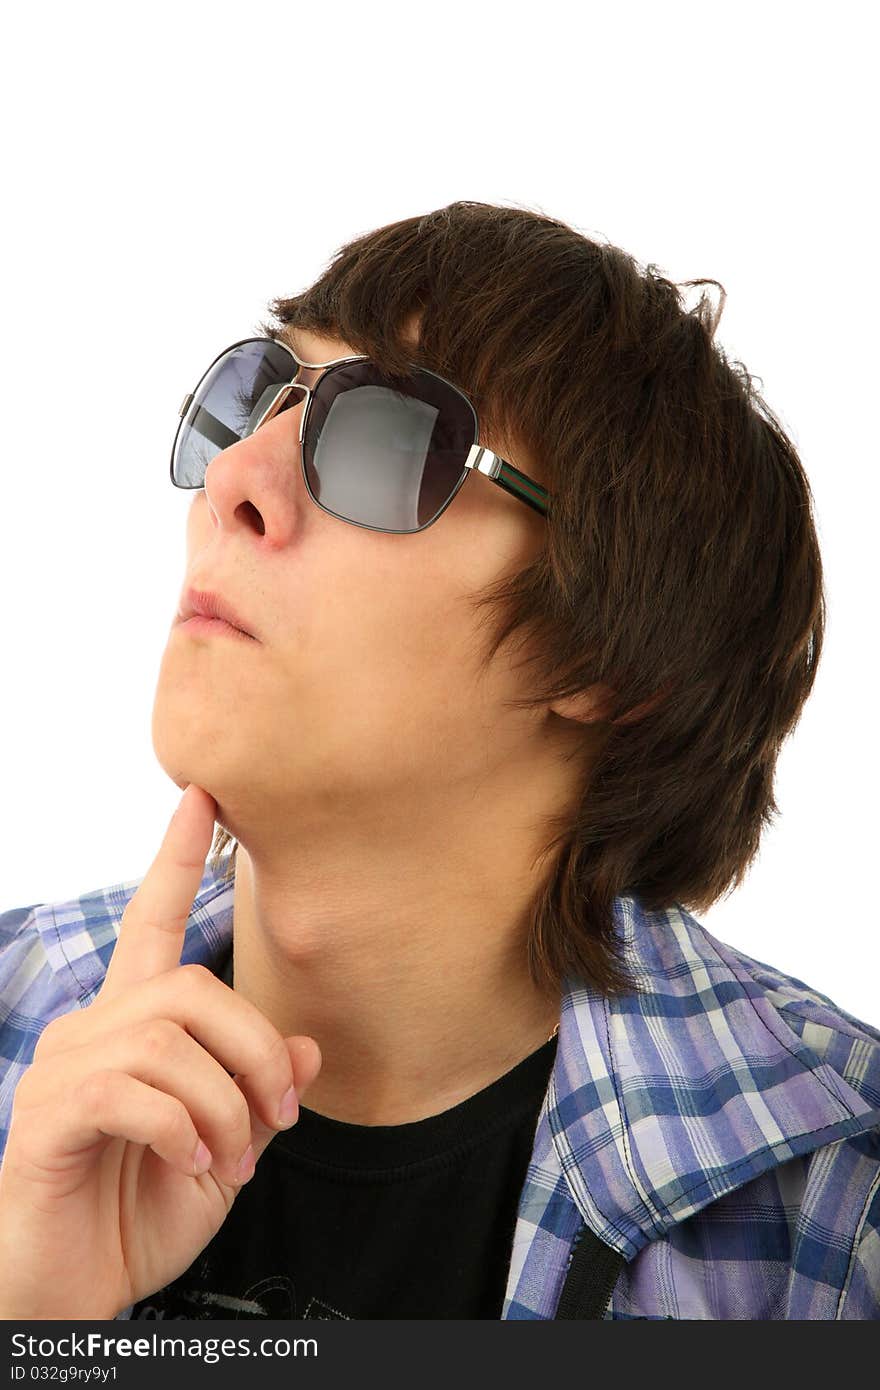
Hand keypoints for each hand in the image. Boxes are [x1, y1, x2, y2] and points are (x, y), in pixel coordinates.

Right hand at [0, 784, 320, 1319]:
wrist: (75, 1287)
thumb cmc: (139, 1212)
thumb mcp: (227, 1149)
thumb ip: (261, 1093)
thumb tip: (307, 1046)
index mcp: (135, 1026)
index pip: (153, 920)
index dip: (178, 858)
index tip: (204, 797)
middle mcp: (94, 1029)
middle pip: (194, 988)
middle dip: (256, 1047)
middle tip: (278, 1115)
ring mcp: (64, 1069)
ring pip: (169, 1038)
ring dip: (224, 1100)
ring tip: (231, 1153)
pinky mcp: (47, 1116)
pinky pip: (132, 1092)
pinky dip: (182, 1128)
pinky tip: (192, 1159)